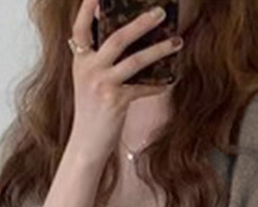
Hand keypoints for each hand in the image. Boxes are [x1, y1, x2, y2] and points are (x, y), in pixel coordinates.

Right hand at [68, 0, 183, 163]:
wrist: (86, 144)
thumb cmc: (92, 112)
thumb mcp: (89, 81)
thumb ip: (98, 60)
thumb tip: (128, 40)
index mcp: (80, 60)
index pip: (81, 28)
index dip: (87, 8)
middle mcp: (88, 68)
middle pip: (117, 37)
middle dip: (141, 22)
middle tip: (160, 12)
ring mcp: (102, 84)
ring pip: (136, 60)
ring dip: (159, 49)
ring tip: (177, 41)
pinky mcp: (116, 101)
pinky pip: (143, 88)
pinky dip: (158, 85)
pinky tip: (169, 81)